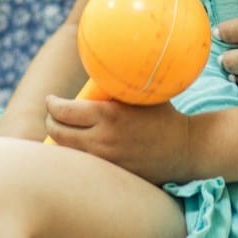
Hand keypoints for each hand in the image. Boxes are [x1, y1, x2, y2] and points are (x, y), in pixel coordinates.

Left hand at [44, 96, 192, 183]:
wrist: (186, 149)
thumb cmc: (163, 115)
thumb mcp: (139, 94)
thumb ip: (115, 85)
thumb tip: (97, 62)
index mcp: (107, 116)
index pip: (62, 111)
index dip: (52, 104)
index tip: (52, 99)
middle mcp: (102, 141)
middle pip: (58, 133)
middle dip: (51, 121)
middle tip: (53, 115)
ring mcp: (105, 161)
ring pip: (67, 152)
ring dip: (61, 140)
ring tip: (62, 130)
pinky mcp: (111, 175)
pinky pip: (83, 165)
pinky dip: (76, 155)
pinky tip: (77, 148)